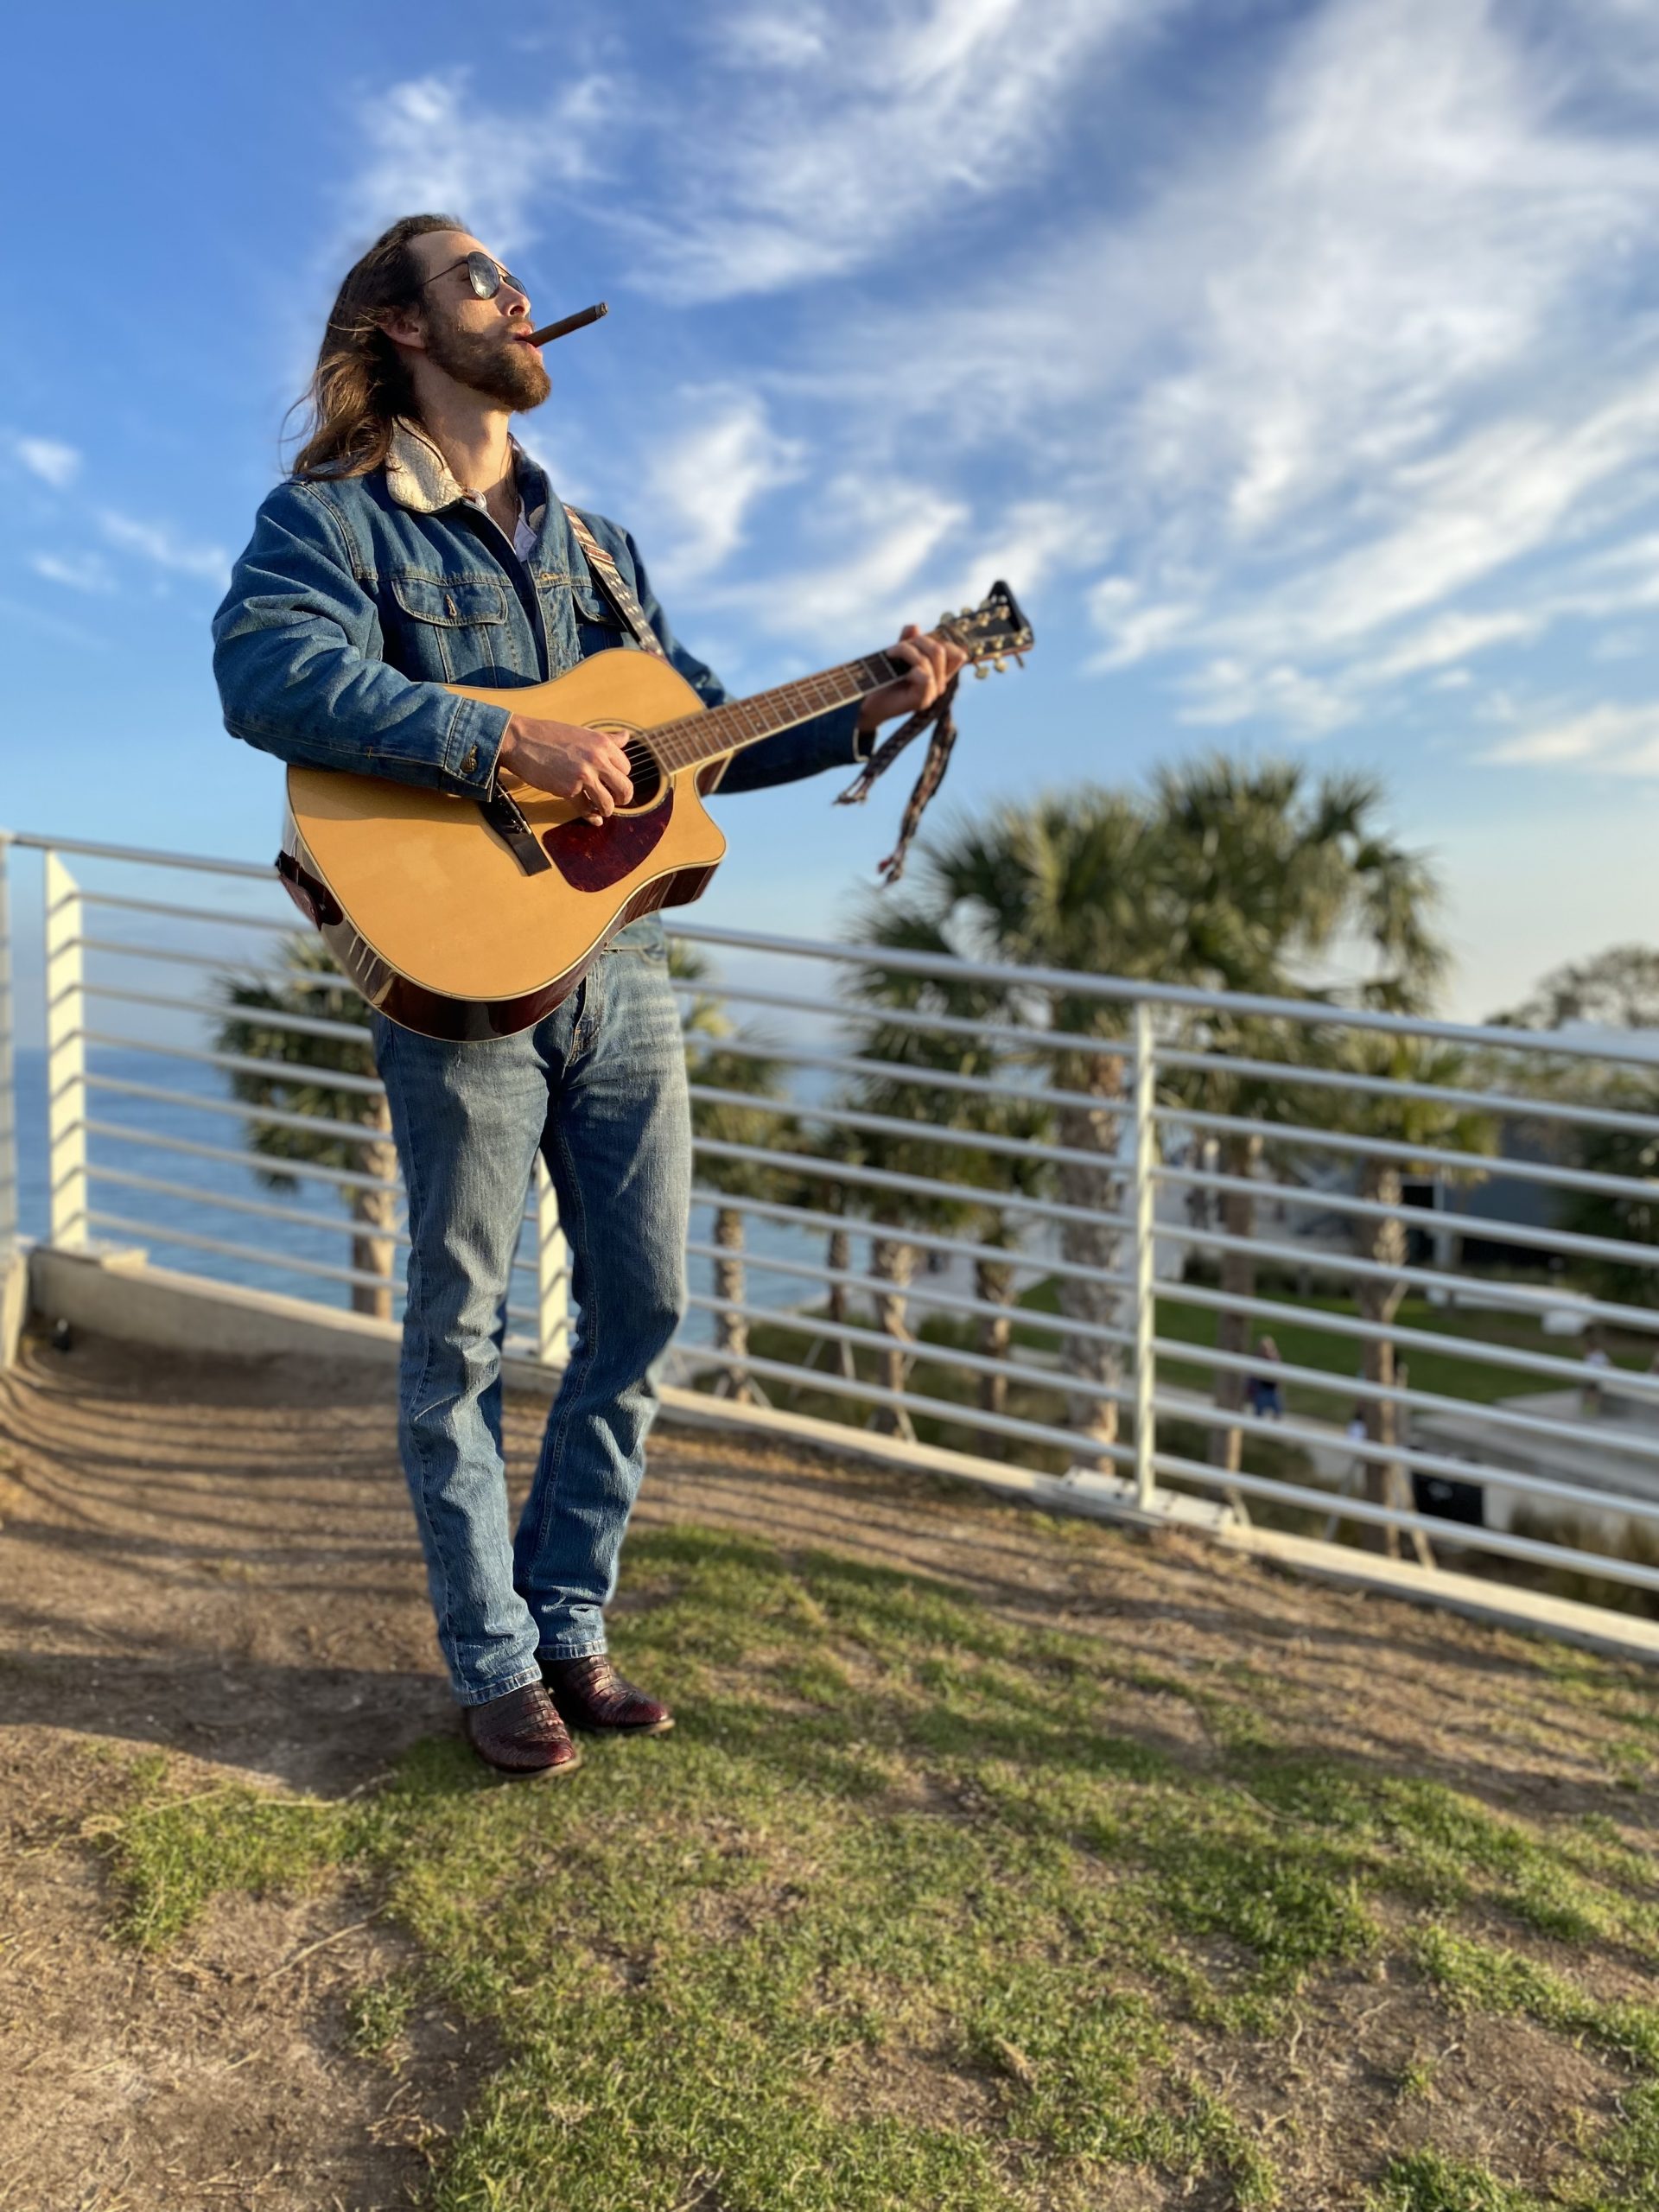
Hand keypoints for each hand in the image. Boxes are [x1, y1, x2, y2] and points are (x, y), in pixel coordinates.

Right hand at [498, 713, 633, 824]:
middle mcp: (597, 759)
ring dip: (606, 810)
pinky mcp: (569, 790)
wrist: (522, 740)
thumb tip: (626, 736)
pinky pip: (586, 809)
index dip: (620, 777)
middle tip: (615, 801)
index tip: (612, 782)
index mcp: (603, 743)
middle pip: (624, 788)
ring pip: (608, 803)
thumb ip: (607, 739)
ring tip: (601, 810)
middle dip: (621, 798)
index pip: (626, 768)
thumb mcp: (583, 733)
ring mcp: (584, 775)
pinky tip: (593, 819)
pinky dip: (590, 816)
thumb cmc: (550, 735)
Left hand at [856, 623, 967, 734]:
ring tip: (890, 653)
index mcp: (939, 672)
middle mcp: (940, 682)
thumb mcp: (898, 653)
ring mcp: (933, 692)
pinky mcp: (923, 700)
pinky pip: (925, 677)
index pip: (957, 653)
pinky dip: (910, 668)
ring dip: (907, 651)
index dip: (939, 640)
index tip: (917, 639)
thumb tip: (914, 627)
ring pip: (930, 659)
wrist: (870, 702)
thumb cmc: (884, 678)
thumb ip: (908, 640)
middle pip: (941, 650)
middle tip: (896, 645)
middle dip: (917, 641)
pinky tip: (897, 672)